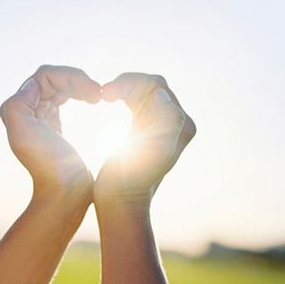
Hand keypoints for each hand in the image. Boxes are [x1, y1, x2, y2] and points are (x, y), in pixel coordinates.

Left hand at [0, 65, 100, 201]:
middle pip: (54, 78)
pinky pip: (65, 96)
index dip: (71, 77)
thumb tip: (33, 84)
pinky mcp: (53, 122)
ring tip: (98, 96)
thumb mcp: (25, 137)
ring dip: (80, 85)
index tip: (95, 93)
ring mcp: (41, 114)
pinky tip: (92, 99)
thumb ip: (18, 106)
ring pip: (60, 85)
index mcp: (17, 109)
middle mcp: (27, 109)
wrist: (65, 192)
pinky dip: (79, 92)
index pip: (45, 76)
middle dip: (77, 80)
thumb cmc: (49, 167)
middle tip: (99, 93)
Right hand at [94, 73, 195, 205]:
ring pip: (142, 92)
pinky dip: (122, 95)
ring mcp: (157, 125)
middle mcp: (173, 122)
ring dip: (123, 88)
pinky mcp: (142, 129)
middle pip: (150, 86)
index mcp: (179, 124)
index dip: (131, 83)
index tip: (107, 93)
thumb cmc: (132, 178)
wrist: (120, 201)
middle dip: (127, 83)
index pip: (158, 86)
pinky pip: (135, 102)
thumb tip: (160, 94)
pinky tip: (109, 100)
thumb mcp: (155, 150)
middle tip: (104, 93)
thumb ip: (169, 118)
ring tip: (105, 95)